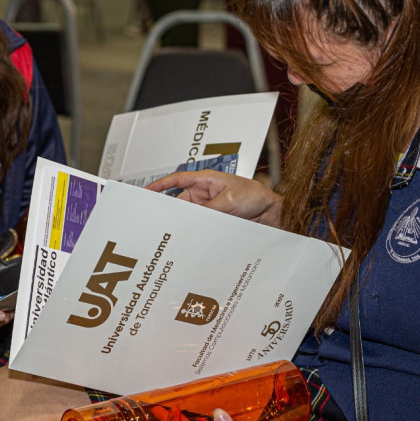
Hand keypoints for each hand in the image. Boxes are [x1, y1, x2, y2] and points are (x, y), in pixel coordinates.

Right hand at [145, 171, 282, 226]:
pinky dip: (194, 233)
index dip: (160, 185)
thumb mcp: (229, 201)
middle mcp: (205, 194)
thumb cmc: (256, 197)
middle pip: (180, 203)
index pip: (177, 180)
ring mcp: (210, 209)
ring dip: (184, 225)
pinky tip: (190, 241)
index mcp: (206, 180)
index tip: (146, 192)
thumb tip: (191, 220)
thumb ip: (208, 210)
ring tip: (174, 234)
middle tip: (157, 221)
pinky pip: (200, 227)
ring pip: (189, 218)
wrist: (273, 213)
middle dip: (170, 212)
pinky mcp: (215, 222)